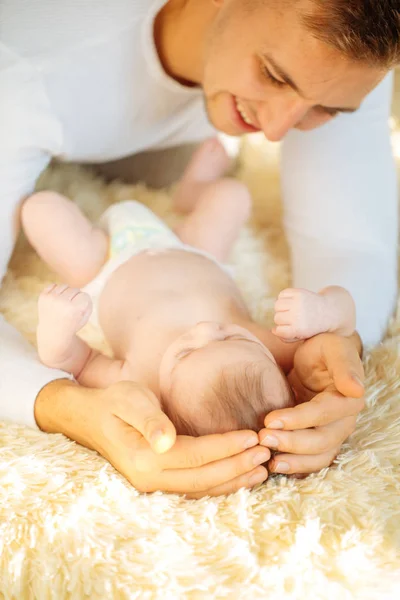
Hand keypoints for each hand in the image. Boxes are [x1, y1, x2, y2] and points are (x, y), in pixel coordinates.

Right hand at [35, 379, 269, 497]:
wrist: (89, 417)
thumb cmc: (113, 402)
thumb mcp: (128, 400)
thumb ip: (148, 420)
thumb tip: (166, 441)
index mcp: (144, 457)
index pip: (195, 455)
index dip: (226, 447)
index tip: (252, 437)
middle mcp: (149, 478)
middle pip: (203, 478)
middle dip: (237, 467)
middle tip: (266, 453)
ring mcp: (154, 485)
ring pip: (202, 489)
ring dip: (233, 480)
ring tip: (263, 469)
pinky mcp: (159, 483)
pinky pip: (196, 488)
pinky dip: (220, 484)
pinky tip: (240, 477)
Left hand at [258, 333, 364, 475]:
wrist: (319, 359)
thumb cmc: (325, 350)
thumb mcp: (332, 349)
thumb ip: (343, 366)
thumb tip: (356, 389)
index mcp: (349, 399)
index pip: (322, 414)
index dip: (297, 420)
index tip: (270, 420)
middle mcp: (344, 421)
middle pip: (321, 440)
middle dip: (291, 443)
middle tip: (263, 439)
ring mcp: (334, 433)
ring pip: (319, 456)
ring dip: (295, 461)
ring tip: (269, 462)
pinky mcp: (321, 441)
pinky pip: (312, 460)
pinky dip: (296, 466)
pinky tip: (275, 466)